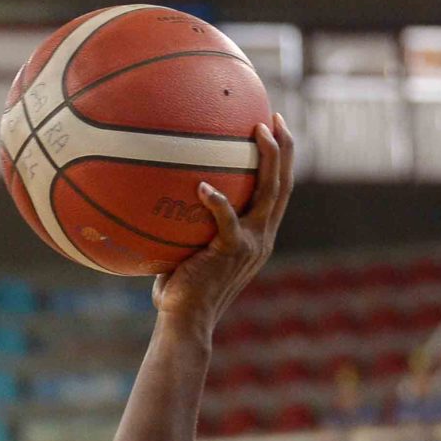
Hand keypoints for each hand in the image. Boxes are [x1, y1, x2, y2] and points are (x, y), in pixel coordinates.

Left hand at [152, 113, 294, 332]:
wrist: (186, 322)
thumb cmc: (178, 292)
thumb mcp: (186, 253)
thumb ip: (184, 226)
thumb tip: (156, 197)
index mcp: (257, 236)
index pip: (277, 193)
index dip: (281, 161)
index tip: (274, 130)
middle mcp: (262, 237)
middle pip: (283, 185)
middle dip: (284, 149)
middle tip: (277, 118)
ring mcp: (251, 243)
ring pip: (270, 193)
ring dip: (268, 160)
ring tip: (260, 130)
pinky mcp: (232, 251)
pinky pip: (227, 219)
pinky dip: (217, 202)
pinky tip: (203, 186)